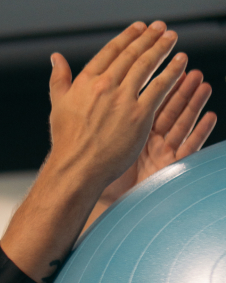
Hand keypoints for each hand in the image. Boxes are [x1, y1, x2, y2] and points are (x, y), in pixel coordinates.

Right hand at [47, 21, 186, 190]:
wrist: (76, 168)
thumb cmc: (66, 142)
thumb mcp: (57, 105)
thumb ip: (59, 79)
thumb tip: (55, 58)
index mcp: (85, 82)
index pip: (110, 51)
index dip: (127, 37)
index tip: (138, 29)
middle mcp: (104, 86)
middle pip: (131, 54)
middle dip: (148, 38)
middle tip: (159, 29)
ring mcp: (123, 100)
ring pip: (147, 65)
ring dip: (162, 48)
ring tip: (171, 39)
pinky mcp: (139, 115)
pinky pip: (160, 87)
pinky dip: (172, 72)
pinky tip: (180, 63)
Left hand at [98, 69, 216, 204]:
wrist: (100, 201)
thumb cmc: (97, 175)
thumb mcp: (94, 141)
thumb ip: (96, 116)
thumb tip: (90, 90)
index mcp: (130, 131)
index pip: (145, 102)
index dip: (156, 84)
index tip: (164, 64)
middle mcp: (147, 141)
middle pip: (167, 110)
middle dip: (179, 90)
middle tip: (190, 69)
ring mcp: (160, 154)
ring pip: (180, 124)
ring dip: (193, 104)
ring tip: (204, 84)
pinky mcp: (169, 169)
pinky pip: (187, 148)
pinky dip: (199, 132)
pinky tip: (210, 117)